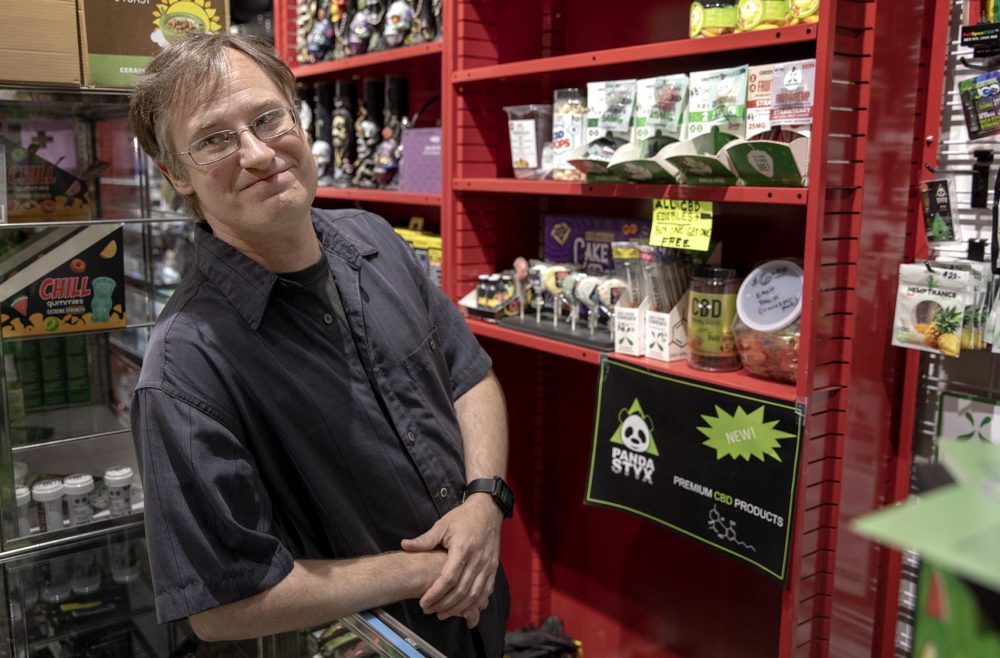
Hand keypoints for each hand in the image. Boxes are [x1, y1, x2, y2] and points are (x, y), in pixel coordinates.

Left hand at [401, 494, 501, 626]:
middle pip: (462, 590)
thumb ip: (425, 539)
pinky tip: (463, 610)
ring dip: (458, 608)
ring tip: (443, 614)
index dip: (436, 593)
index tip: (424, 602)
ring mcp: (487, 565)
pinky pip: (486, 592)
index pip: (449, 577)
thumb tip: (404, 545)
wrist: (488, 510)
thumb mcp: (442, 524)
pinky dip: (475, 604)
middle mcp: (477, 559)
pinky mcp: (493, 569)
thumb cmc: (463, 517)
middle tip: (429, 610)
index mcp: (463, 548)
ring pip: (474, 595)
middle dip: (444, 604)